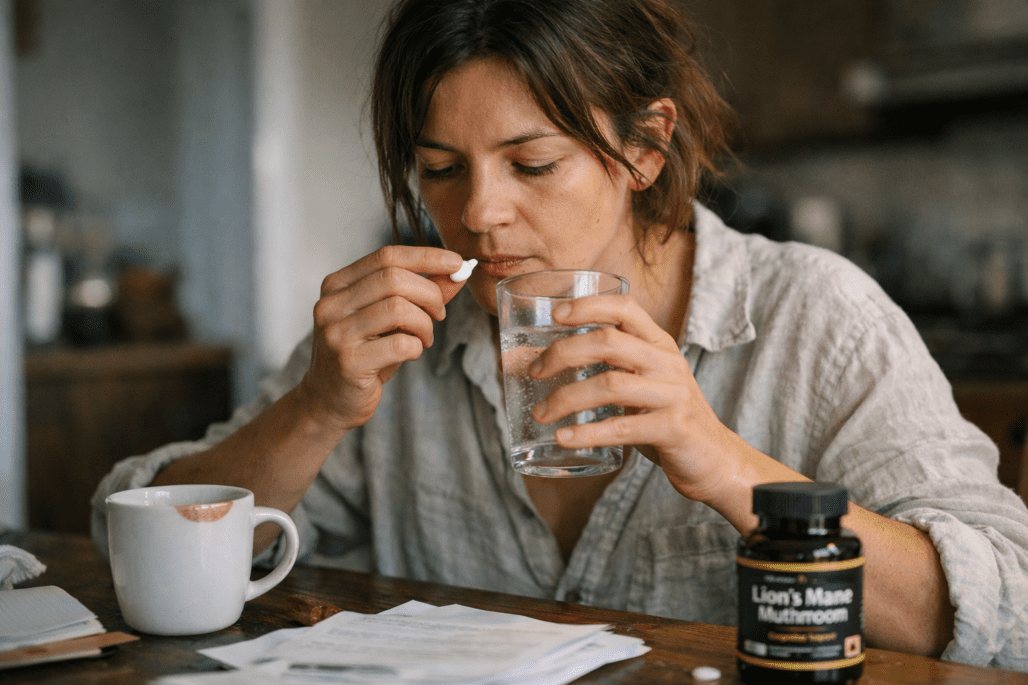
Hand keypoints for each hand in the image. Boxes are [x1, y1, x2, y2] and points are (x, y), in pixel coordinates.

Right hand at [297, 245, 466, 431]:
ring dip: (425, 324)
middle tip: (440, 313)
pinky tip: (411, 353)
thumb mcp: (389, 319)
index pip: (387, 256)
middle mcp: (331, 304)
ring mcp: (337, 333)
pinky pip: (400, 344)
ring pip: (398, 308)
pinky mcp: (348, 362)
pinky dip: (417, 347)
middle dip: (430, 294)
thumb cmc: (364, 355)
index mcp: (338, 285)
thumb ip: (419, 293)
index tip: (456, 263)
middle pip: (394, 279)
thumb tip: (457, 273)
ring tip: (425, 337)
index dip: (426, 257)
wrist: (329, 401)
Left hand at [525, 293, 742, 502]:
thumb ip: (617, 365)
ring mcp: (672, 395)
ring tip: (541, 413)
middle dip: (562, 353)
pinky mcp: (672, 429)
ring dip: (566, 398)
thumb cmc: (668, 418)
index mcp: (660, 345)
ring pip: (609, 384)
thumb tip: (553, 360)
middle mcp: (667, 363)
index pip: (624, 308)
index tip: (556, 314)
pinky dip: (587, 433)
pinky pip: (621, 428)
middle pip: (608, 342)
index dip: (588, 305)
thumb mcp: (649, 381)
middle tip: (533, 372)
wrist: (716, 459)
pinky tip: (564, 438)